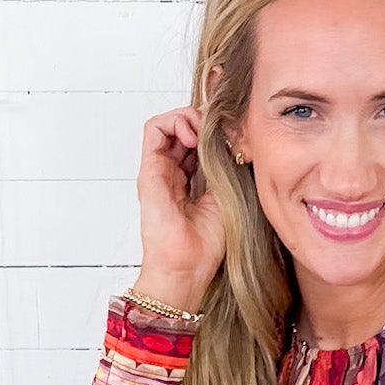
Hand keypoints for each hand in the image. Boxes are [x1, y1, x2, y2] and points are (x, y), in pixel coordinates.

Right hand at [134, 104, 225, 310]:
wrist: (187, 266)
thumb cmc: (206, 244)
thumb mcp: (226, 194)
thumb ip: (226, 165)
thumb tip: (235, 136)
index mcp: (190, 182)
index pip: (198, 143)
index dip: (213, 132)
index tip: (233, 138)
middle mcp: (171, 174)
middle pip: (183, 130)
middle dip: (203, 122)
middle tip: (221, 132)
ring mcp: (159, 171)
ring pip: (168, 124)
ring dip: (189, 118)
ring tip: (205, 133)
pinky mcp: (149, 170)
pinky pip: (154, 128)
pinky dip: (175, 121)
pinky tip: (193, 136)